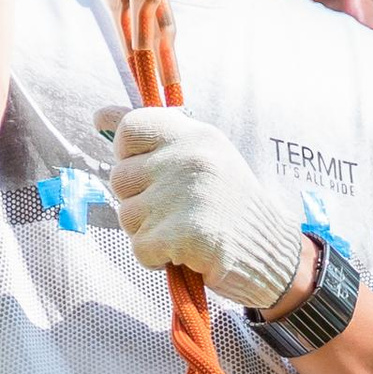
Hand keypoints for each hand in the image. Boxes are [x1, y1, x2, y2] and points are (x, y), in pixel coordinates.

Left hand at [105, 105, 305, 311]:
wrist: (273, 252)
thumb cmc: (229, 205)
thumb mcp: (200, 155)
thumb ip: (152, 135)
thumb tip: (99, 115)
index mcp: (194, 135)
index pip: (129, 129)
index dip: (128, 155)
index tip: (149, 172)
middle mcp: (190, 158)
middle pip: (120, 179)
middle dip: (139, 202)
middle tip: (177, 211)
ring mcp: (187, 195)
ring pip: (126, 216)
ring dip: (148, 232)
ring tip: (184, 231)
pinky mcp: (185, 234)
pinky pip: (140, 248)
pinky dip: (157, 258)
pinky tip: (186, 252)